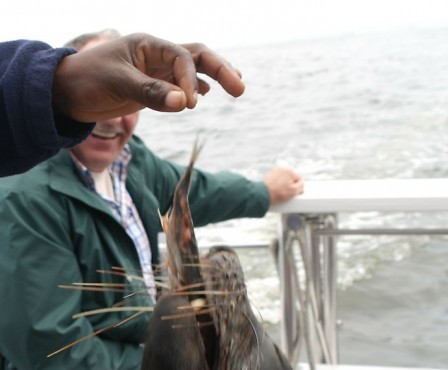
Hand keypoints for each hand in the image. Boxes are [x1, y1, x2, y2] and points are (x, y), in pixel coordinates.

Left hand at [52, 34, 244, 121]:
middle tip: (241, 87)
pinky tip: (206, 96)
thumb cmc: (87, 81)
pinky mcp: (151, 89)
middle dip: (220, 69)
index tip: (189, 104)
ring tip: (237, 87)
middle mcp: (155, 55)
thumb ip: (152, 93)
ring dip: (214, 77)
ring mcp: (155, 72)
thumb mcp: (118, 84)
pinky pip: (179, 85)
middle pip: (196, 56)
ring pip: (192, 70)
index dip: (190, 80)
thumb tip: (186, 104)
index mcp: (148, 45)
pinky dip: (195, 88)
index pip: (182, 57)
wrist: (66, 93)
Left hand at [263, 168, 303, 204]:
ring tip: (280, 193)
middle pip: (291, 179)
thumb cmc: (278, 193)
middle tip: (287, 194)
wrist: (263, 194)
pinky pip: (276, 180)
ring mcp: (275, 172)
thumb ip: (301, 186)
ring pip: (284, 180)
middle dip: (291, 186)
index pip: (300, 180)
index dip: (298, 188)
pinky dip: (277, 185)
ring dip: (284, 185)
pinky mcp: (269, 175)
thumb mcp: (294, 191)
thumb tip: (302, 184)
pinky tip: (275, 191)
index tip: (294, 194)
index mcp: (290, 171)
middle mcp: (283, 169)